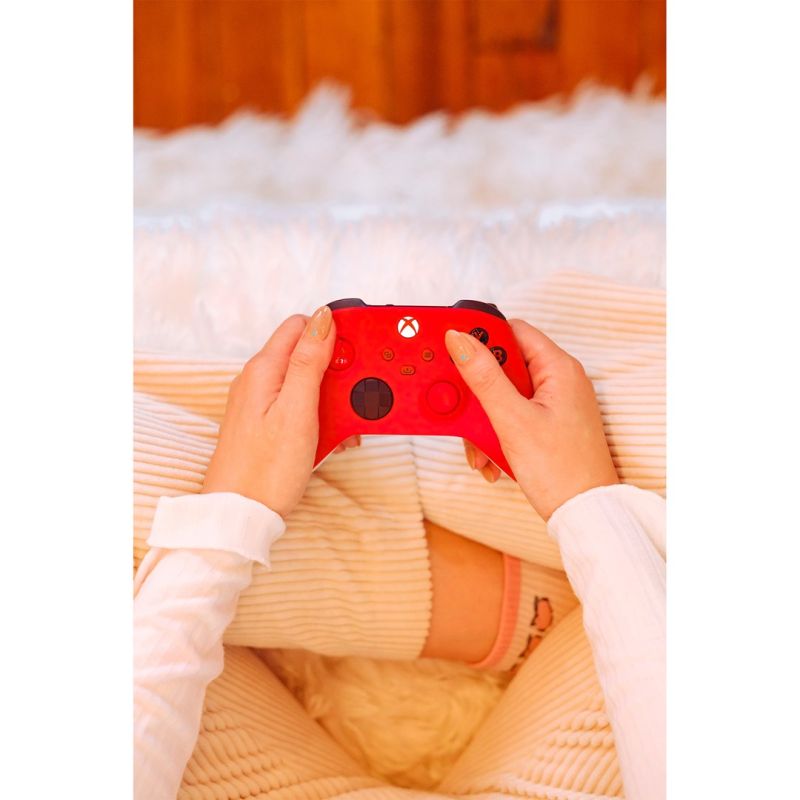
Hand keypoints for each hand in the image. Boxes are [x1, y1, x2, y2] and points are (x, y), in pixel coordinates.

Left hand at [202, 306, 335, 517]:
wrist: (238, 517)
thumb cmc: (265, 471)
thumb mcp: (296, 411)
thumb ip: (309, 362)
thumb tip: (322, 318)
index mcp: (264, 370)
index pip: (302, 326)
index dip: (333, 334)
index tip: (356, 356)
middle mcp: (258, 380)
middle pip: (307, 354)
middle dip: (337, 371)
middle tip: (354, 399)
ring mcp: (260, 403)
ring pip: (307, 383)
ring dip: (333, 399)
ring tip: (344, 427)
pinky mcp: (266, 424)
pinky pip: (300, 407)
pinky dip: (320, 417)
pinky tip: (330, 439)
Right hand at [445, 321, 618, 519]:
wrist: (585, 515)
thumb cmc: (562, 471)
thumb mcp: (512, 420)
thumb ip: (484, 376)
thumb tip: (460, 339)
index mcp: (558, 369)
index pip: (512, 331)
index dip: (481, 338)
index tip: (454, 352)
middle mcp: (559, 381)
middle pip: (502, 367)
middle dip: (478, 395)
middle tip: (465, 414)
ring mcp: (554, 404)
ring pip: (502, 396)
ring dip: (484, 422)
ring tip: (481, 450)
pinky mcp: (547, 425)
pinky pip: (511, 417)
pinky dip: (496, 436)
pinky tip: (492, 459)